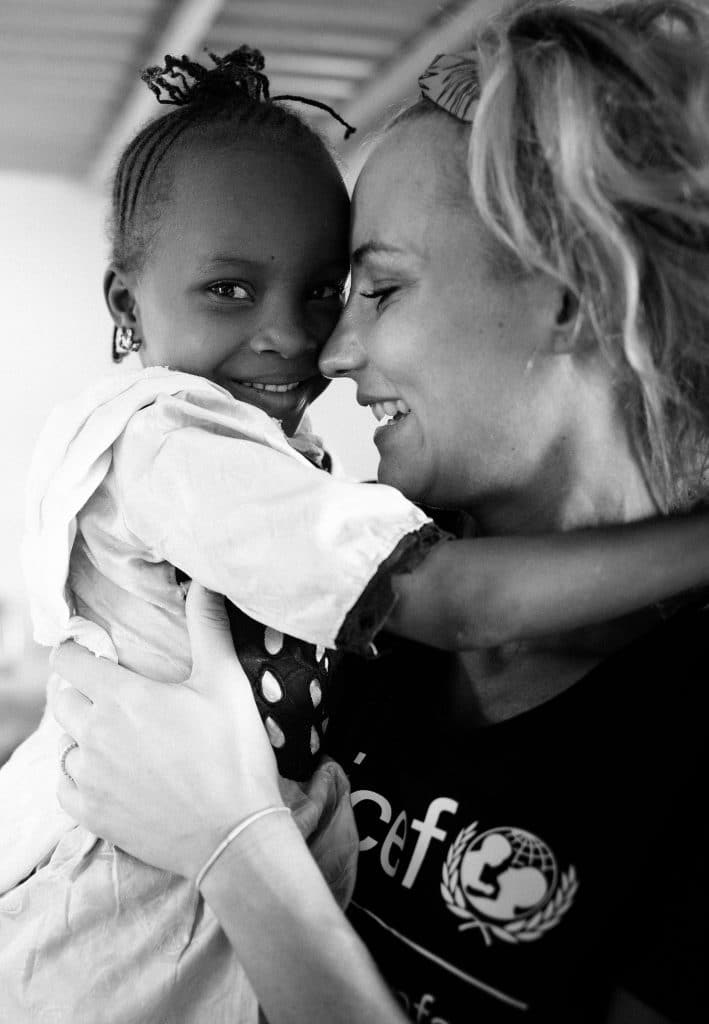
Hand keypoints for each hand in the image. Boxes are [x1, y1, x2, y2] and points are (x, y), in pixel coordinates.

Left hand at [52, 584, 282, 879]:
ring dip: (82, 735)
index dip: (75, 651)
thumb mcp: (225, 682)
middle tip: (109, 693)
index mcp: (123, 697)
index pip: (69, 662)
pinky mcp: (92, 814)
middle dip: (78, 690)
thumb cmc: (234, 754)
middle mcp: (96, 734)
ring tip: (116, 737)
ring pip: (64, 744)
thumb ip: (208, 627)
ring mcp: (90, 777)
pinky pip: (65, 785)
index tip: (89, 652)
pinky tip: (105, 772)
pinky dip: (78, 774)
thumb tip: (206, 581)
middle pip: (61, 700)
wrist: (234, 835)